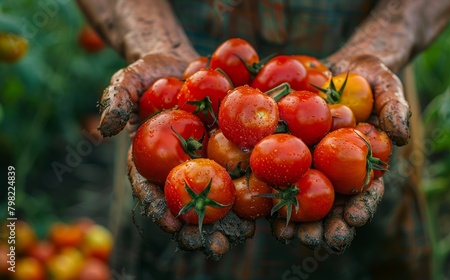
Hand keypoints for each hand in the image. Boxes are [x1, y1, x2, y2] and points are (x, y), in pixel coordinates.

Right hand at [98, 53, 255, 259]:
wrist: (185, 65)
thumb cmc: (152, 74)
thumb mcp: (129, 79)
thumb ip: (116, 98)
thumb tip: (105, 128)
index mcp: (150, 162)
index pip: (149, 190)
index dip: (157, 208)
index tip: (169, 222)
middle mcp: (178, 170)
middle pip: (185, 206)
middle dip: (196, 230)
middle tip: (210, 247)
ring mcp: (206, 165)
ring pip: (216, 199)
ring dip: (228, 223)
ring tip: (241, 237)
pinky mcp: (231, 155)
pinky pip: (242, 176)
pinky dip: (252, 194)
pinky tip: (266, 210)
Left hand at [269, 54, 406, 252]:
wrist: (343, 67)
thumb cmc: (373, 80)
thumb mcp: (389, 88)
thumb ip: (396, 109)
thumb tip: (402, 136)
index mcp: (363, 167)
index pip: (365, 194)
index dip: (361, 208)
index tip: (354, 218)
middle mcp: (336, 172)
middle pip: (332, 207)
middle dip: (325, 227)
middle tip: (316, 240)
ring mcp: (311, 164)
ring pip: (302, 199)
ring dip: (294, 222)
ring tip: (286, 235)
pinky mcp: (286, 152)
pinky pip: (276, 174)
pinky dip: (268, 192)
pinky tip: (258, 206)